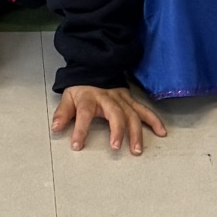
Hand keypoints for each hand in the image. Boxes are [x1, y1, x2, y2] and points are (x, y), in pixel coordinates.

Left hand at [51, 85, 167, 153]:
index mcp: (90, 97)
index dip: (80, 129)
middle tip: (116, 147)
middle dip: (117, 130)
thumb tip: (55, 128)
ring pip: (132, 114)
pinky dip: (154, 120)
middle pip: (115, 113)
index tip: (77, 145)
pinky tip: (161, 132)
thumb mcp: (69, 97)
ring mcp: (121, 99)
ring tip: (136, 149)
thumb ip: (63, 113)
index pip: (84, 113)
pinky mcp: (130, 100)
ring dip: (136, 132)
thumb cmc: (82, 87)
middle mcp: (108, 98)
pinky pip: (143, 110)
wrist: (96, 67)